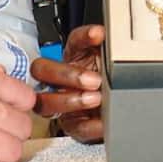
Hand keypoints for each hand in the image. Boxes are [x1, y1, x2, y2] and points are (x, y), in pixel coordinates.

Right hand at [30, 24, 104, 142]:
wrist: (119, 106)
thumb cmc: (110, 79)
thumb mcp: (112, 61)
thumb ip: (110, 46)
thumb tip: (106, 35)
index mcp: (75, 56)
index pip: (74, 40)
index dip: (84, 36)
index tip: (98, 35)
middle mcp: (63, 77)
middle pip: (43, 69)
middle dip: (66, 74)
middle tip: (93, 80)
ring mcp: (63, 100)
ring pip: (47, 101)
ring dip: (71, 100)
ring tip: (96, 99)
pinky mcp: (72, 124)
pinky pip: (73, 127)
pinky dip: (89, 125)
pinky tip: (101, 121)